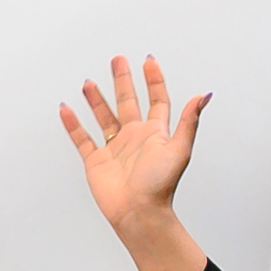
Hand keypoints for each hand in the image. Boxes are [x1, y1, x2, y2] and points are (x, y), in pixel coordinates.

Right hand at [59, 54, 210, 236]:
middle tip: (117, 60)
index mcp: (155, 133)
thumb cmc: (160, 184)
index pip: (157, 100)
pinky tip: (66, 109)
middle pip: (128, 102)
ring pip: (104, 117)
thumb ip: (189, 120)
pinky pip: (82, 138)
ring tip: (89, 82)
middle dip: (123, 81)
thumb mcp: (179, 148)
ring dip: (97, 100)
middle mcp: (135, 137)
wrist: (138, 211)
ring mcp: (115, 148)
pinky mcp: (97, 160)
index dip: (154, 81)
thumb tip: (204, 95)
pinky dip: (73, 124)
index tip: (148, 61)